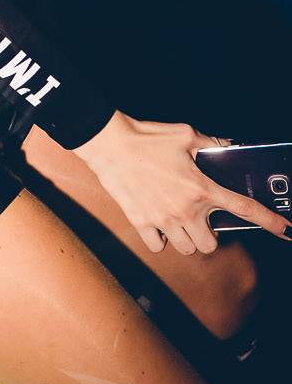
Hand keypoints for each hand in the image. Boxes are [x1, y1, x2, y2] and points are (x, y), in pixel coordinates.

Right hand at [74, 111, 291, 253]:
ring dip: (189, 240)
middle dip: (211, 235)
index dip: (269, 222)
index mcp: (201, 188)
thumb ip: (211, 142)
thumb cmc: (147, 137)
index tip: (287, 231)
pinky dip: (161, 240)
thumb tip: (227, 145)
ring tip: (181, 223)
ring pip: (188, 249)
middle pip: (211, 244)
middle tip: (203, 220)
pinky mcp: (141, 222)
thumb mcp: (184, 133)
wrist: (109, 144)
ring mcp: (163, 220)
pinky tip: (159, 224)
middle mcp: (185, 210)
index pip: (243, 209)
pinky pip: (159, 246)